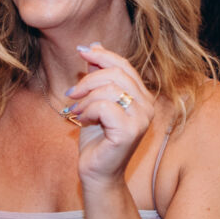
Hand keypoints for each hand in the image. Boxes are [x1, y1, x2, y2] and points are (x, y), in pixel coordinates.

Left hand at [65, 43, 155, 189]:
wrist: (96, 172)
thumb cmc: (96, 139)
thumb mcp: (94, 101)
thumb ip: (98, 76)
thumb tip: (93, 45)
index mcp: (142, 97)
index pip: (124, 65)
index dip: (102, 55)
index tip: (80, 51)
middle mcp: (148, 106)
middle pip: (116, 74)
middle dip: (88, 81)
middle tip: (71, 94)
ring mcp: (141, 119)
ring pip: (109, 89)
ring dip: (85, 99)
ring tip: (76, 111)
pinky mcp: (130, 131)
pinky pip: (104, 106)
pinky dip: (87, 111)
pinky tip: (82, 120)